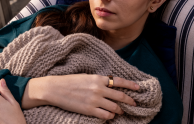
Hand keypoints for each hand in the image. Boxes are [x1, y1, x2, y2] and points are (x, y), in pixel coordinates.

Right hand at [22, 74, 138, 119]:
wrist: (56, 88)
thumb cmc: (70, 81)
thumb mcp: (86, 76)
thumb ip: (99, 80)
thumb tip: (109, 85)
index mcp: (98, 78)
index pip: (119, 81)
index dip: (130, 85)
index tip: (138, 88)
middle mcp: (99, 89)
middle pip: (120, 96)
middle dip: (129, 100)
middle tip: (133, 103)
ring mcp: (95, 100)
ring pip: (114, 107)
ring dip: (119, 110)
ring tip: (120, 111)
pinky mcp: (89, 110)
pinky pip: (105, 115)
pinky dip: (110, 116)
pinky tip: (110, 116)